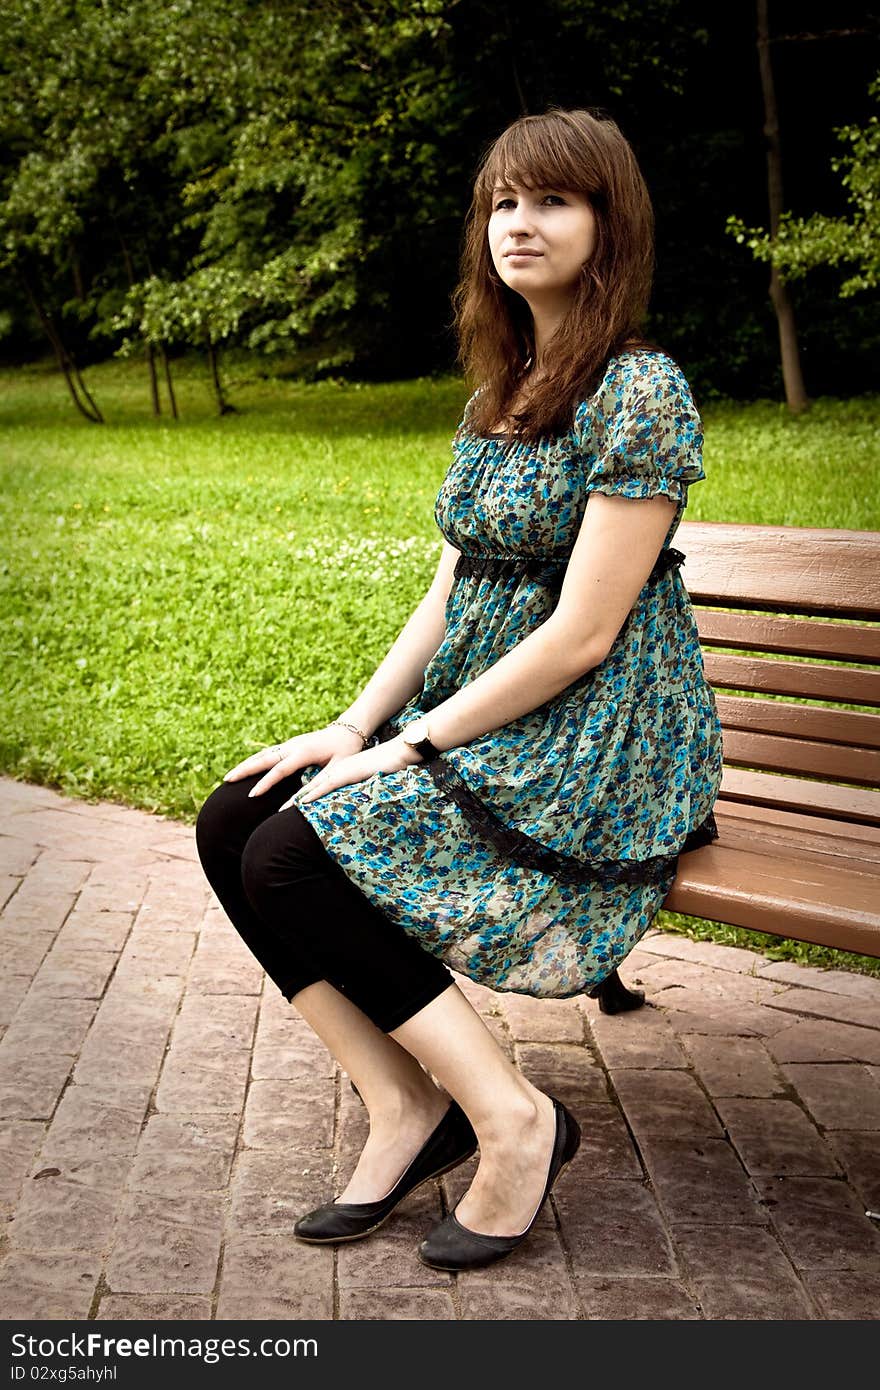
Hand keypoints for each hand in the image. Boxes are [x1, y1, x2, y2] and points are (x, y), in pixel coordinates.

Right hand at [223, 724, 365, 797]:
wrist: (349, 730)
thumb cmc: (346, 752)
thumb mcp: (337, 770)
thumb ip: (320, 785)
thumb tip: (303, 802)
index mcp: (304, 752)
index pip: (280, 769)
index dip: (265, 783)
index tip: (252, 795)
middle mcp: (293, 746)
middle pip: (263, 758)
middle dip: (244, 770)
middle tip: (226, 781)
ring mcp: (290, 744)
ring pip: (262, 754)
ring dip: (245, 765)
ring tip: (229, 777)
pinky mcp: (289, 745)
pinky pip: (267, 754)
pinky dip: (253, 761)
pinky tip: (245, 769)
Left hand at [281, 736, 421, 809]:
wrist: (398, 751)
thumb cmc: (384, 767)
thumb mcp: (364, 782)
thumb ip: (353, 792)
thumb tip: (346, 805)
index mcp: (333, 772)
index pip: (308, 784)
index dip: (290, 792)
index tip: (273, 801)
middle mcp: (331, 770)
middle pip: (302, 783)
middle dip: (279, 791)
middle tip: (262, 801)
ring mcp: (338, 771)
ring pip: (310, 786)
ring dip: (293, 798)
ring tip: (275, 807)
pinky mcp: (347, 773)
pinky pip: (327, 785)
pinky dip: (314, 794)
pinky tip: (302, 802)